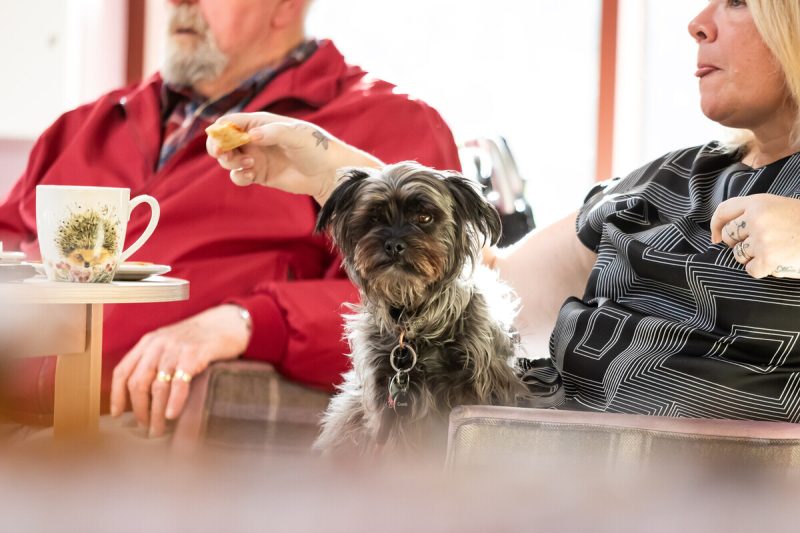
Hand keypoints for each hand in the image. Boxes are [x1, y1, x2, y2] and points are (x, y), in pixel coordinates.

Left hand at [110, 305, 251, 436]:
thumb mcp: (171, 344)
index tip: (117, 414)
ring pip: (157, 386)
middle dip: (139, 410)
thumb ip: (156, 361)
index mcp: (149, 342)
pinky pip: (179, 383)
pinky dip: (174, 401)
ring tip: (159, 428)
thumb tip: (144, 396)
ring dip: (155, 412)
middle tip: (145, 426)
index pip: (122, 370)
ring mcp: (176, 349)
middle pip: (138, 382)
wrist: (228, 322)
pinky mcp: (195, 354)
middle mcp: (158, 344)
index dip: (117, 395)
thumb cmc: (200, 338)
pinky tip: (172, 414)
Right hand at [206, 112, 382, 204]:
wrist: (327, 172)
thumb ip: (273, 133)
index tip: (218, 139)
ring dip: (230, 162)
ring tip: (249, 164)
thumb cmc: (315, 147)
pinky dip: (239, 176)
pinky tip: (250, 176)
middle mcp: (254, 139)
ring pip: (229, 159)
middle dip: (218, 147)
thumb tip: (251, 135)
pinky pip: (239, 176)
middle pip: (224, 141)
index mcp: (260, 123)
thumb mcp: (296, 135)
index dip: (220, 129)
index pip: (231, 122)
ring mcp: (256, 157)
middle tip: (222, 154)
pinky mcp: (259, 175)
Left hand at [710, 193, 799, 277]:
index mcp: (758, 203)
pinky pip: (751, 270)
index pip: (723, 211)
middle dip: (738, 243)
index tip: (716, 237)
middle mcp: (756, 219)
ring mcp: (761, 239)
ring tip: (775, 250)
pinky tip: (780, 261)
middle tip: (761, 244)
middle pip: (727, 236)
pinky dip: (763, 270)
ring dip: (753, 257)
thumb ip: (753, 213)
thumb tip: (722, 233)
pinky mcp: (768, 259)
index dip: (716, 226)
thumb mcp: (778, 207)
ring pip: (738, 255)